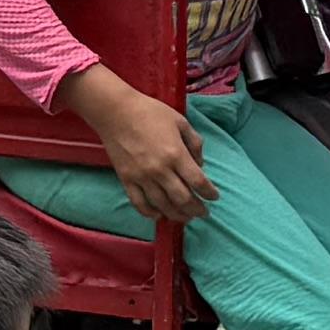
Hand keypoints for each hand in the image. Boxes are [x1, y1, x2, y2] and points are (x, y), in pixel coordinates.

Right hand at [68, 71, 213, 228]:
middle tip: (203, 212)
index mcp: (176, 154)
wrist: (116, 112)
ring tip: (186, 218)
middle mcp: (160, 170)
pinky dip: (150, 213)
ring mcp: (142, 177)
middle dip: (197, 209)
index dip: (209, 193)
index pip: (198, 181)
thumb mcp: (180, 121)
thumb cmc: (150, 112)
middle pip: (183, 199)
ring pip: (163, 205)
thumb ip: (194, 143)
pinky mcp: (126, 180)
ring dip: (177, 215)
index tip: (214, 197)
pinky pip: (139, 203)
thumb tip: (200, 164)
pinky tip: (159, 216)